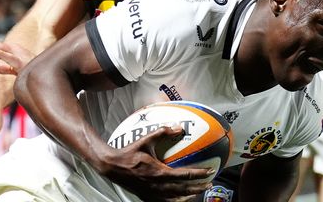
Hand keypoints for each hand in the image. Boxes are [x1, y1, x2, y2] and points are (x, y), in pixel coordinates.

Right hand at [99, 126, 213, 200]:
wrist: (112, 166)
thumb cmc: (129, 152)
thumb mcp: (146, 140)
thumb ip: (163, 132)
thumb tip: (178, 127)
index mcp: (159, 172)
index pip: (184, 175)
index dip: (199, 174)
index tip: (210, 171)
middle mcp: (157, 185)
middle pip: (183, 190)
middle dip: (198, 187)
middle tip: (210, 184)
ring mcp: (152, 193)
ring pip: (175, 199)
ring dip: (189, 196)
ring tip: (198, 192)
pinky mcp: (147, 197)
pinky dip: (175, 201)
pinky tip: (181, 199)